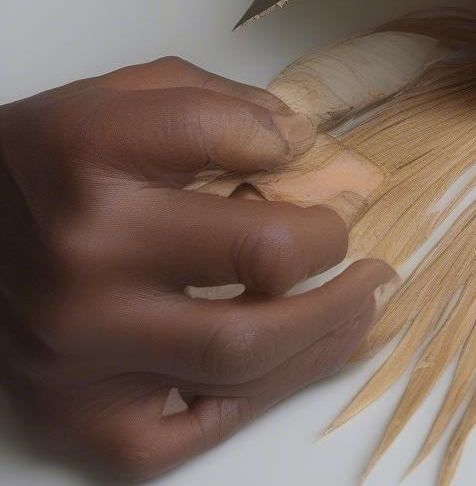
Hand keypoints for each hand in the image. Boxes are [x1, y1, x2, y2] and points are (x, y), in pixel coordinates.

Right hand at [0, 58, 393, 479]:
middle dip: (336, 252)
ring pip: (242, 356)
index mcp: (96, 152)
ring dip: (328, 328)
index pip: (227, 135)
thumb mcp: (125, 95)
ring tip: (365, 302)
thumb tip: (302, 143)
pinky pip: (185, 433)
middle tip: (367, 252)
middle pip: (261, 259)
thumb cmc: (54, 160)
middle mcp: (88, 253)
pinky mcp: (73, 413)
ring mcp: (80, 346)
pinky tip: (292, 362)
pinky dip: (255, 400)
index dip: (290, 144)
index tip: (307, 155)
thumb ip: (219, 103)